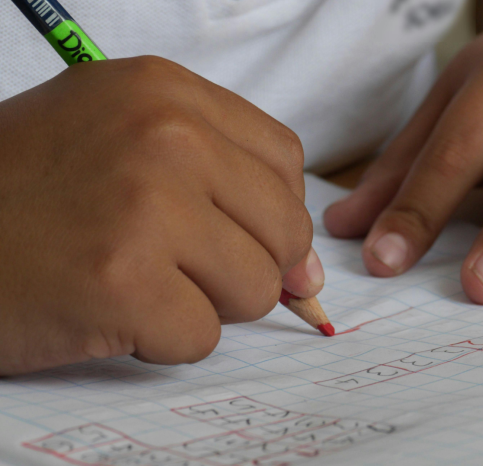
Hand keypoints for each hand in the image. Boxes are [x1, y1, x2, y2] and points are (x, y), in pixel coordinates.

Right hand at [0, 57, 320, 374]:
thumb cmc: (25, 194)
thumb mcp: (122, 145)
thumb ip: (224, 188)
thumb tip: (309, 271)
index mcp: (164, 91)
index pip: (284, 161)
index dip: (271, 213)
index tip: (243, 238)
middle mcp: (163, 135)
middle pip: (284, 229)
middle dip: (244, 267)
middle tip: (175, 267)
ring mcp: (145, 206)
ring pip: (256, 288)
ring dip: (203, 304)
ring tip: (134, 282)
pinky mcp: (122, 282)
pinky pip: (202, 337)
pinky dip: (161, 340)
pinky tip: (106, 310)